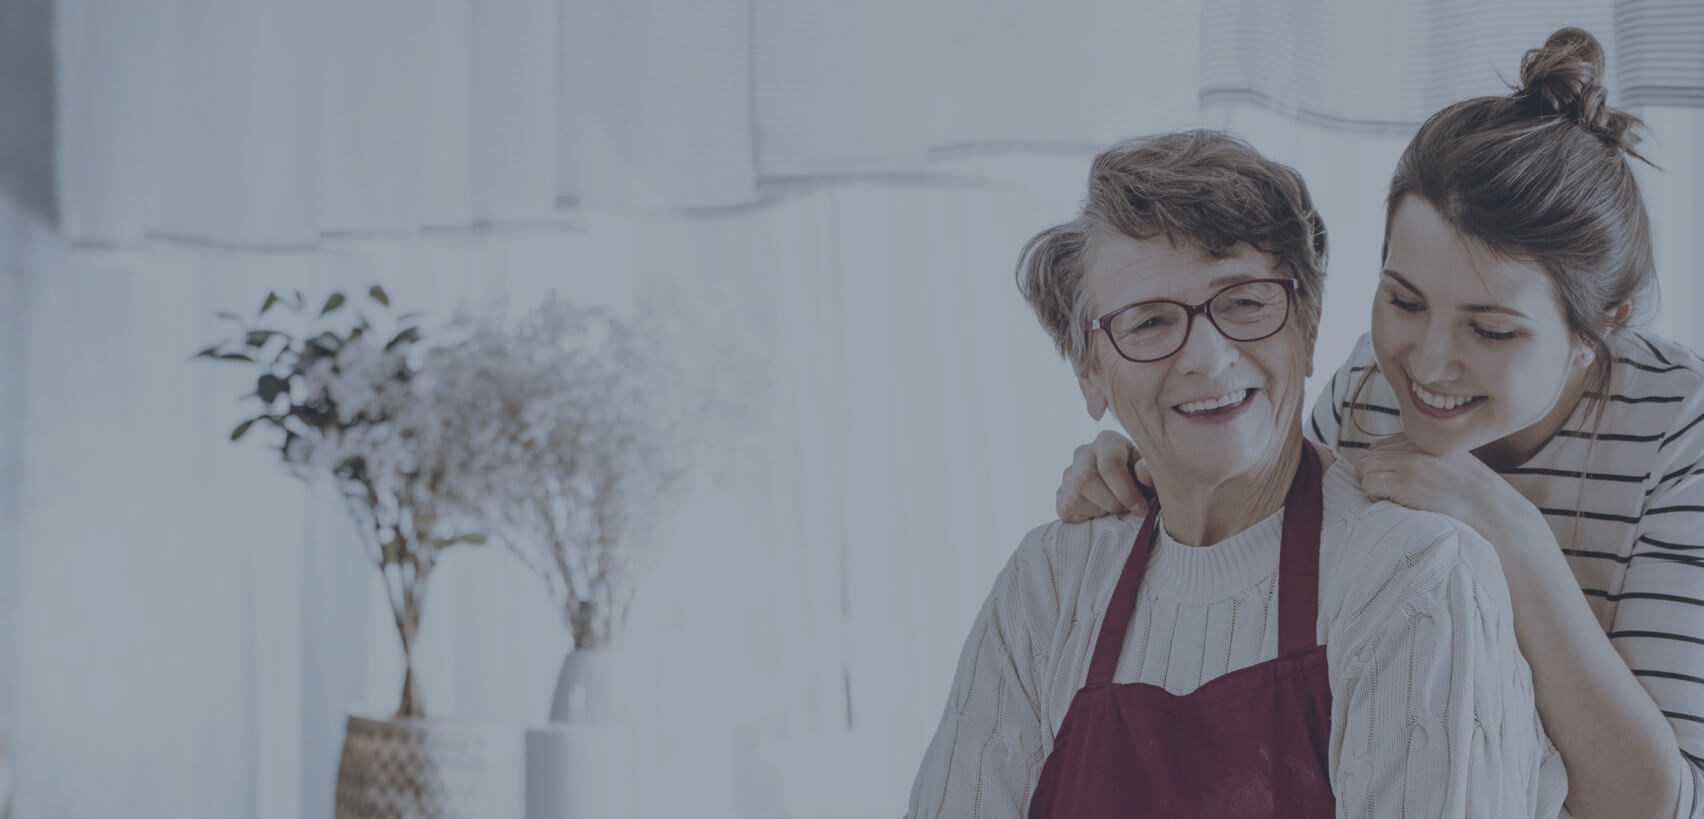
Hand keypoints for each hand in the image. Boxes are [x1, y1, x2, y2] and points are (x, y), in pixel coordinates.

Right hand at [1056, 430, 1152, 522]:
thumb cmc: (1141, 480)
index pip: (1109, 464)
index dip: (1125, 491)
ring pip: (1075, 496)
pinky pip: (1067, 509)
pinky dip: (1086, 517)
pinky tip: (1100, 512)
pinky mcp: (1060, 494)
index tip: (1141, 509)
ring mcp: (1068, 473)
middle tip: (1125, 509)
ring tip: (1114, 509)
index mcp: (1107, 441)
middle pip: (1085, 478)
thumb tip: (1143, 470)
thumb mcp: (1153, 476)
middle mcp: (1083, 453)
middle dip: (1110, 502)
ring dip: (1099, 511)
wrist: (1126, 491)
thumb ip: (1151, 473)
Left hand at [1354, 433, 1509, 532]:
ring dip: (1372, 486)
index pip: (1381, 447)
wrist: (1494, 510)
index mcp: (1425, 437)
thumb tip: (1390, 465)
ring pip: (1364, 469)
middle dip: (1374, 477)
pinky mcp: (1406, 482)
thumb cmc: (1474, 494)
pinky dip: (1374, 496)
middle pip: (1369, 457)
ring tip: (1394, 499)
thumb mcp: (1451, 460)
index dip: (1383, 468)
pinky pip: (1369, 484)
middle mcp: (1415, 444)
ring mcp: (1409, 462)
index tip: (1396, 482)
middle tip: (1392, 494)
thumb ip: (1423, 455)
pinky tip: (1394, 504)